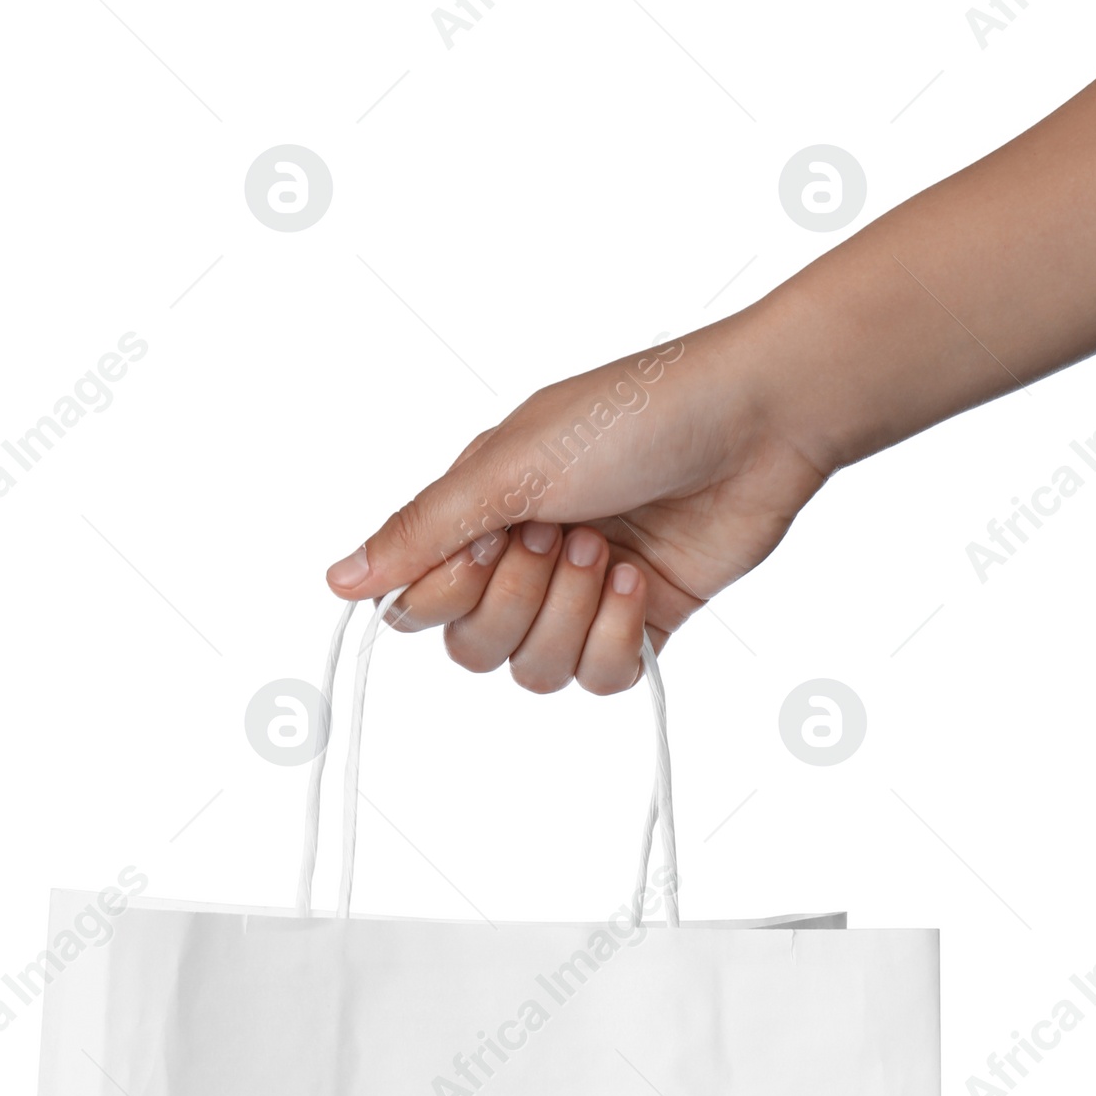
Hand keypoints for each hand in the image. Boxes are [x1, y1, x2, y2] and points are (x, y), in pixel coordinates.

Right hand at [324, 306, 830, 694]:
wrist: (757, 420)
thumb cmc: (636, 415)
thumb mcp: (510, 465)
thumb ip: (423, 531)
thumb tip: (338, 581)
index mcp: (480, 513)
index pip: (420, 607)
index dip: (448, 594)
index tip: (491, 538)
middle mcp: (524, 558)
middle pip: (474, 649)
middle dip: (519, 600)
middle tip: (564, 535)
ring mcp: (583, 596)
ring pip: (535, 672)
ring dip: (571, 615)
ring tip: (610, 552)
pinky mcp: (641, 624)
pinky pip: (600, 680)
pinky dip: (618, 638)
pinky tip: (642, 582)